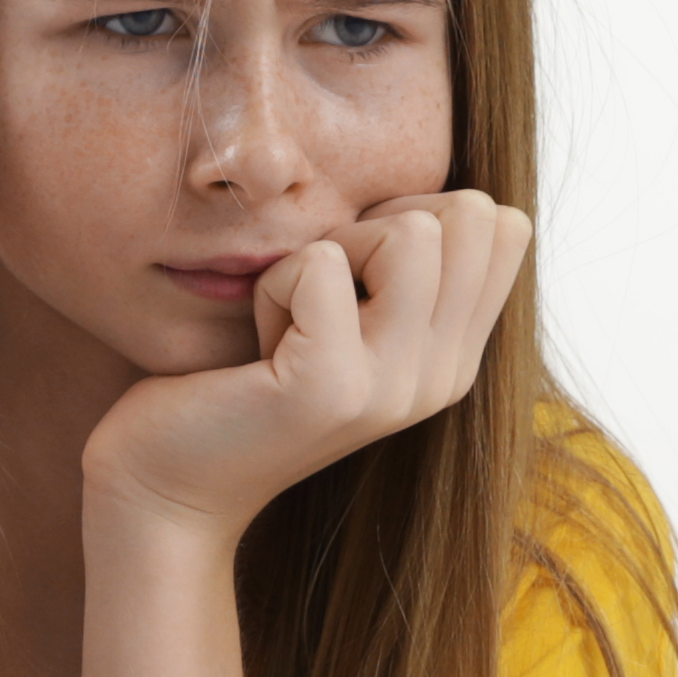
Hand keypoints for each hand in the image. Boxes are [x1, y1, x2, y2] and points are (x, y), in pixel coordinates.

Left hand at [76, 190, 528, 541]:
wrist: (172, 486)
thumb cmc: (243, 380)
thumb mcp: (349, 318)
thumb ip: (402, 269)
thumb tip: (432, 189)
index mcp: (454, 357)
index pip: (505, 226)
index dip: (425, 212)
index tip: (360, 267)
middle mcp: (443, 378)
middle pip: (471, 217)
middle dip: (383, 220)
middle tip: (322, 287)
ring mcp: (393, 389)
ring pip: (413, 232)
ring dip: (330, 247)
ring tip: (293, 312)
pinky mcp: (329, 389)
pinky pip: (319, 263)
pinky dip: (273, 282)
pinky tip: (258, 342)